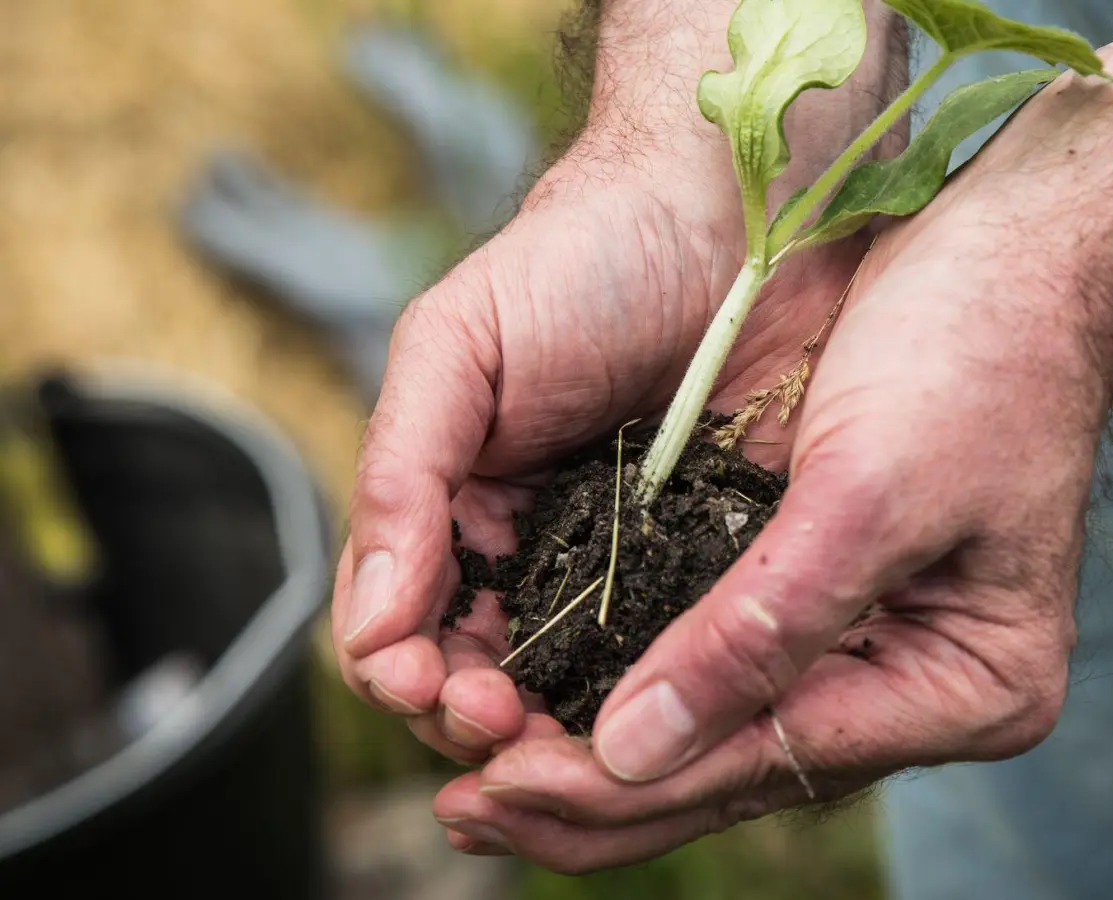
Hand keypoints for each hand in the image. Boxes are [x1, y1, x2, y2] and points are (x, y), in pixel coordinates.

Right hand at [329, 0, 908, 803]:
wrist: (731, 208)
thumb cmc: (581, 261)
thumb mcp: (456, 349)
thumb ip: (401, 477)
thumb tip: (369, 622)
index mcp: (465, 510)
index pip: (408, 629)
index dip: (404, 674)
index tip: (424, 687)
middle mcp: (546, 555)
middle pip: (489, 678)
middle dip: (472, 717)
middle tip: (493, 719)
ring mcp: (637, 568)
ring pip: (583, 689)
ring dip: (556, 731)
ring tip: (557, 734)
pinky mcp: (728, 567)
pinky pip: (687, 656)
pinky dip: (657, 697)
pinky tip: (652, 712)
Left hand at [426, 77, 1112, 867]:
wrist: (1021, 248)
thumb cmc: (973, 349)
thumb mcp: (865, 491)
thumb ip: (758, 635)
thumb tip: (629, 753)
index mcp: (968, 684)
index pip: (772, 759)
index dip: (630, 780)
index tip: (497, 784)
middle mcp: (923, 687)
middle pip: (738, 769)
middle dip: (596, 793)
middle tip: (460, 808)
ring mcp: (879, 645)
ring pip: (716, 732)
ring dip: (598, 755)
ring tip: (474, 784)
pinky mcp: (827, 593)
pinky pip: (716, 665)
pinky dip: (630, 682)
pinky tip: (545, 702)